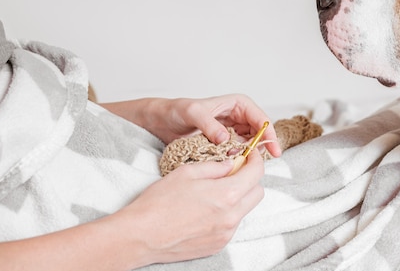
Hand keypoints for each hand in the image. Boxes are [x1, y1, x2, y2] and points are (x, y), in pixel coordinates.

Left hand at [100, 93, 281, 157]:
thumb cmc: (176, 110)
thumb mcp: (192, 113)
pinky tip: (232, 168)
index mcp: (237, 104)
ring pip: (249, 146)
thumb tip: (226, 139)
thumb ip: (209, 124)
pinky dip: (236, 161)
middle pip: (259, 134)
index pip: (260, 118)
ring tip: (243, 166)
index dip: (269, 133)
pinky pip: (236, 154)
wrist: (160, 121)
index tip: (272, 148)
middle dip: (262, 147)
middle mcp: (238, 117)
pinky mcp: (224, 145)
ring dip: (249, 156)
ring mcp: (232, 132)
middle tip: (263, 162)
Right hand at [112, 149, 265, 265]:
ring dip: (238, 197)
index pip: (257, 173)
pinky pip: (232, 224)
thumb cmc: (159, 202)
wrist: (141, 236)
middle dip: (250, 179)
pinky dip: (227, 213)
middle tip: (233, 171)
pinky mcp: (218, 245)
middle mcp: (231, 217)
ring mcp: (226, 233)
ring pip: (245, 209)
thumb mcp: (188, 172)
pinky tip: (206, 209)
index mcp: (226, 194)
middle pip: (258, 193)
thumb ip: (216, 166)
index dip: (256, 159)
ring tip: (214, 192)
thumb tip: (232, 163)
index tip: (249, 154)